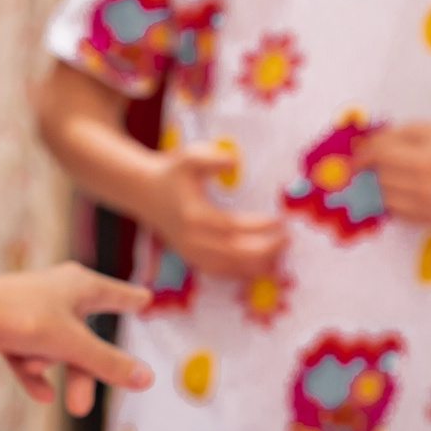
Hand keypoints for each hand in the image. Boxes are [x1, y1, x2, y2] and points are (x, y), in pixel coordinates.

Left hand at [0, 262, 151, 414]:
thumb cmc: (21, 317)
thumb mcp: (72, 344)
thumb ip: (108, 363)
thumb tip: (147, 379)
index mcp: (79, 285)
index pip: (115, 293)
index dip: (131, 299)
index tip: (145, 300)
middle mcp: (57, 293)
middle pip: (84, 338)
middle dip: (81, 373)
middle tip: (80, 409)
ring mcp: (31, 311)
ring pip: (55, 348)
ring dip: (48, 366)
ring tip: (37, 377)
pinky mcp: (8, 327)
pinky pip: (29, 355)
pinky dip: (32, 372)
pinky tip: (40, 394)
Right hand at [138, 142, 286, 279]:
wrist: (144, 192)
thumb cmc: (172, 173)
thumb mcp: (189, 157)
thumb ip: (212, 158)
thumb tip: (235, 162)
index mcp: (194, 215)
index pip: (232, 226)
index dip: (258, 226)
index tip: (280, 221)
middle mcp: (191, 239)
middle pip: (232, 252)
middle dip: (263, 250)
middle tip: (287, 241)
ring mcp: (189, 252)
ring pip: (227, 267)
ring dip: (255, 265)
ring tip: (279, 257)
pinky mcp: (190, 258)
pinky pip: (218, 272)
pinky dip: (239, 273)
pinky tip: (259, 268)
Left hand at [352, 121, 430, 222]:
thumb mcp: (425, 129)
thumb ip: (391, 137)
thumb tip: (359, 151)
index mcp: (425, 160)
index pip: (379, 157)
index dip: (362, 156)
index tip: (353, 159)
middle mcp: (426, 187)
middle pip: (380, 178)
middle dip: (375, 169)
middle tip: (380, 163)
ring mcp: (428, 207)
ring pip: (384, 198)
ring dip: (383, 186)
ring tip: (397, 175)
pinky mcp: (430, 220)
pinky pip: (396, 213)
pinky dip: (394, 201)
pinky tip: (407, 190)